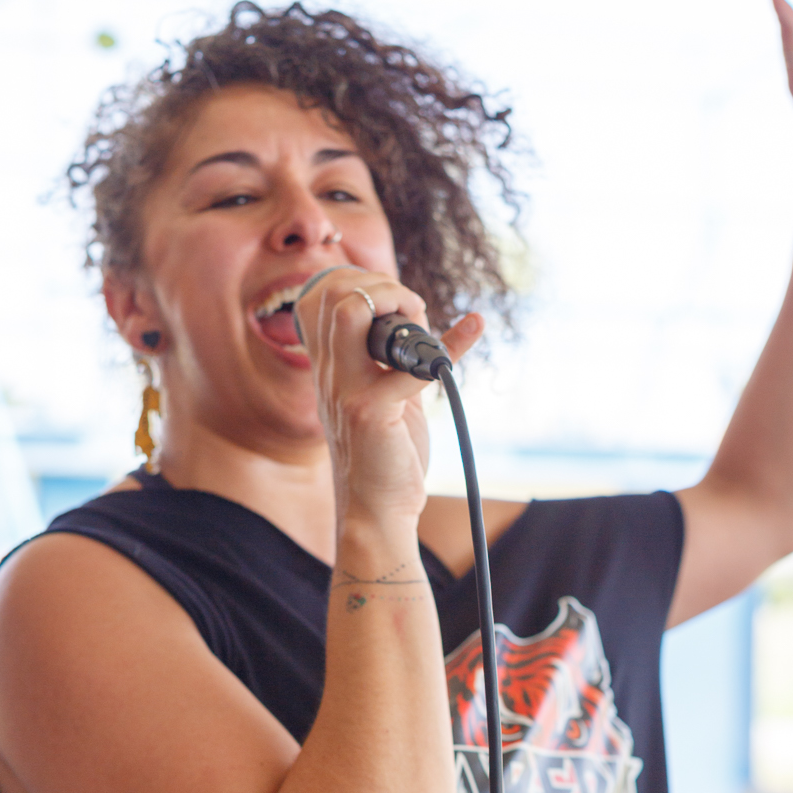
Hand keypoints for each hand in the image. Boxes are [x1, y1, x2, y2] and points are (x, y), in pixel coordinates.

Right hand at [295, 267, 480, 527]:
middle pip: (333, 294)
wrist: (377, 512)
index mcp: (328, 367)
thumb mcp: (381, 395)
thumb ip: (390, 357)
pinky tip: (474, 328)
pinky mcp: (371, 412)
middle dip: (381, 284)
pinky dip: (453, 342)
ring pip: (351, 312)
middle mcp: (329, 373)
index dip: (356, 280)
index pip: (318, 296)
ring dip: (396, 301)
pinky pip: (411, 364)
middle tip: (415, 311)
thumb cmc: (386, 455)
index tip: (395, 300)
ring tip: (423, 322)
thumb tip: (419, 316)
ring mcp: (345, 391)